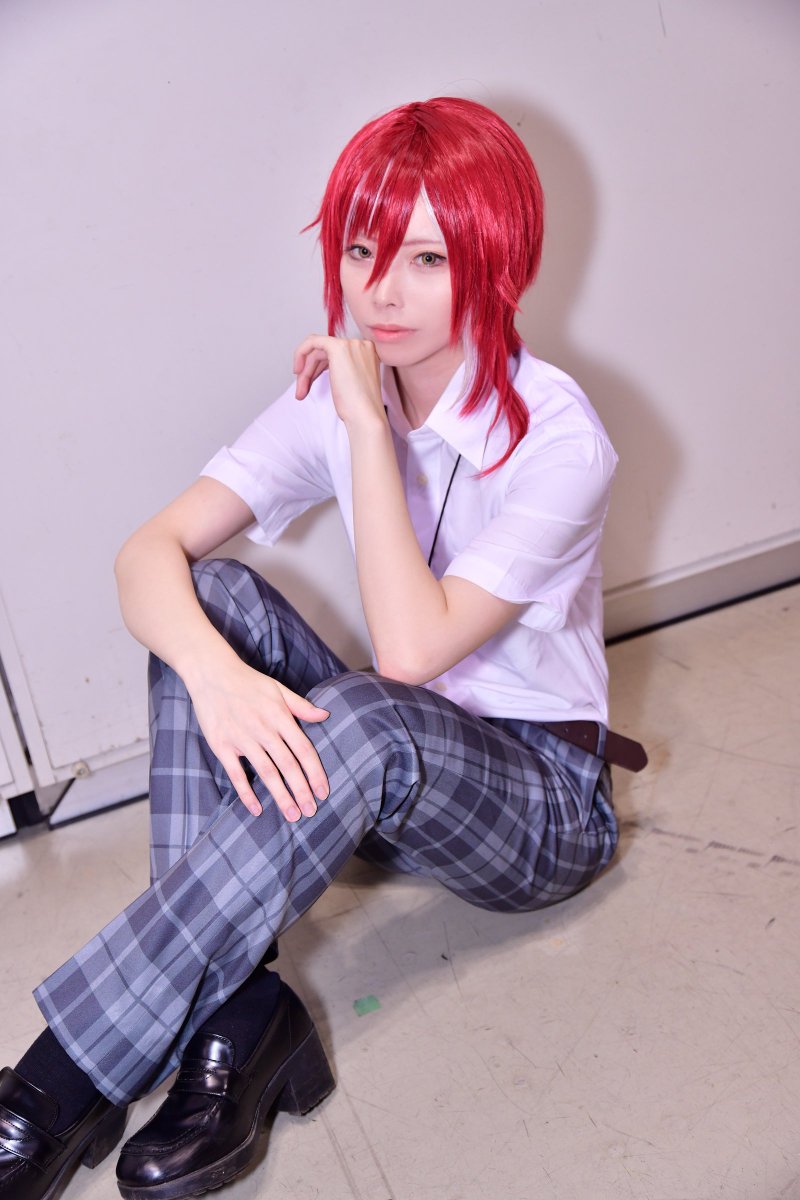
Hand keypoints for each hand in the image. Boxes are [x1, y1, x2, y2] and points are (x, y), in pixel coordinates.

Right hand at [187, 657, 329, 820]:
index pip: (303, 750)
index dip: (315, 773)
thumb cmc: (249, 682)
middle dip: (301, 791)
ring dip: (280, 796)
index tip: (323, 792)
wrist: (212, 673)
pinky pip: (236, 774)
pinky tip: (257, 809)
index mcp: (280, 717)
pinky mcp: (222, 745)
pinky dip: (246, 793)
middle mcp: (263, 729)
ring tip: (292, 815)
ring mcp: (242, 738)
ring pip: (266, 772)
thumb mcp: (279, 689)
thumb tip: (326, 715)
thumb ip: (302, 706)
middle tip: (311, 812)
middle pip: (288, 765)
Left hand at [293, 335, 384, 428]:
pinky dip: (301, 353)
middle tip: (302, 391)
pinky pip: (312, 342)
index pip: (335, 353)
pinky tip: (297, 371)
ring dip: (306, 372)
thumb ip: (339, 370)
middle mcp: (360, 345)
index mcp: (366, 352)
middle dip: (310, 371)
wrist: (365, 416)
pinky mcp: (337, 347)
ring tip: (301, 392)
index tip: (309, 383)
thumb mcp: (349, 383)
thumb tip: (316, 366)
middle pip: (325, 352)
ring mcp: (350, 344)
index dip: (319, 367)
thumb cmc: (358, 408)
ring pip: (317, 351)